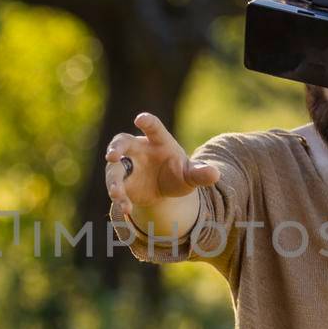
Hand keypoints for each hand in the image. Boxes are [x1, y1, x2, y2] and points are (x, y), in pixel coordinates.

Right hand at [104, 112, 219, 220]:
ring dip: (114, 181)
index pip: (152, 127)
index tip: (140, 119)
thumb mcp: (191, 175)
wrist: (165, 190)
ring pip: (114, 169)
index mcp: (158, 140)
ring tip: (117, 194)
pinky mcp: (121, 183)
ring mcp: (126, 165)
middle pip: (122, 142)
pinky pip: (116, 188)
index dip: (147, 122)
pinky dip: (119, 199)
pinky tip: (126, 209)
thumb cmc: (178, 174)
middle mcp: (138, 149)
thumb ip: (200, 173)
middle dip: (115, 148)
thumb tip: (215, 174)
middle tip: (112, 155)